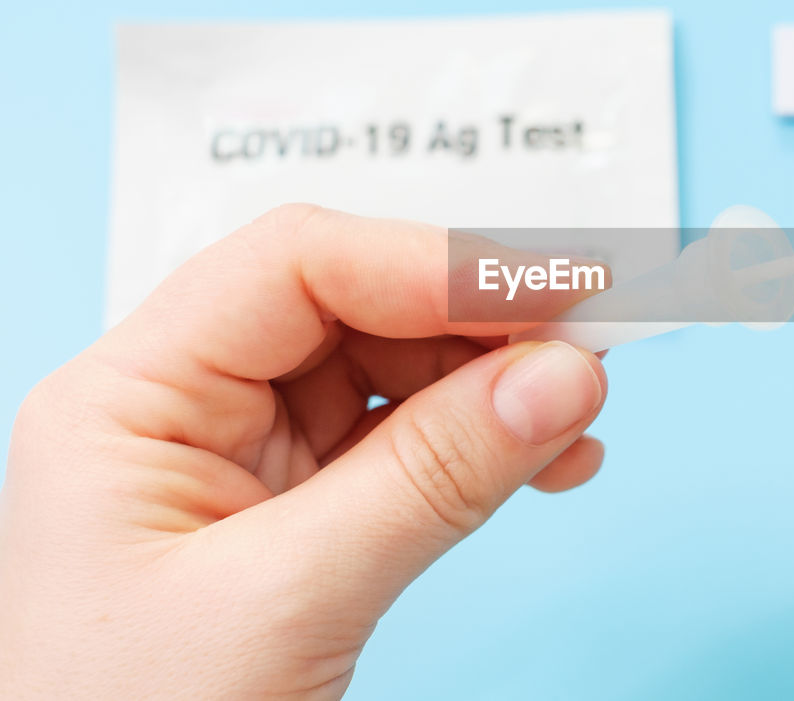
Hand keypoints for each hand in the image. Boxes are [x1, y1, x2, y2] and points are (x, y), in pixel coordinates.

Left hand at [0, 205, 607, 698]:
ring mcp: (244, 459)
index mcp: (131, 397)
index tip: (559, 292)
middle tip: (589, 353)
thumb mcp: (287, 601)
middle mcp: (186, 407)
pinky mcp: (296, 513)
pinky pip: (406, 443)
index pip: (297, 269)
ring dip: (495, 385)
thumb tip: (563, 374)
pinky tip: (546, 459)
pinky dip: (483, 444)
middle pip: (355, 307)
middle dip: (479, 327)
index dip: (436, 266)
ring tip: (577, 416)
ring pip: (392, 370)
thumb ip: (433, 476)